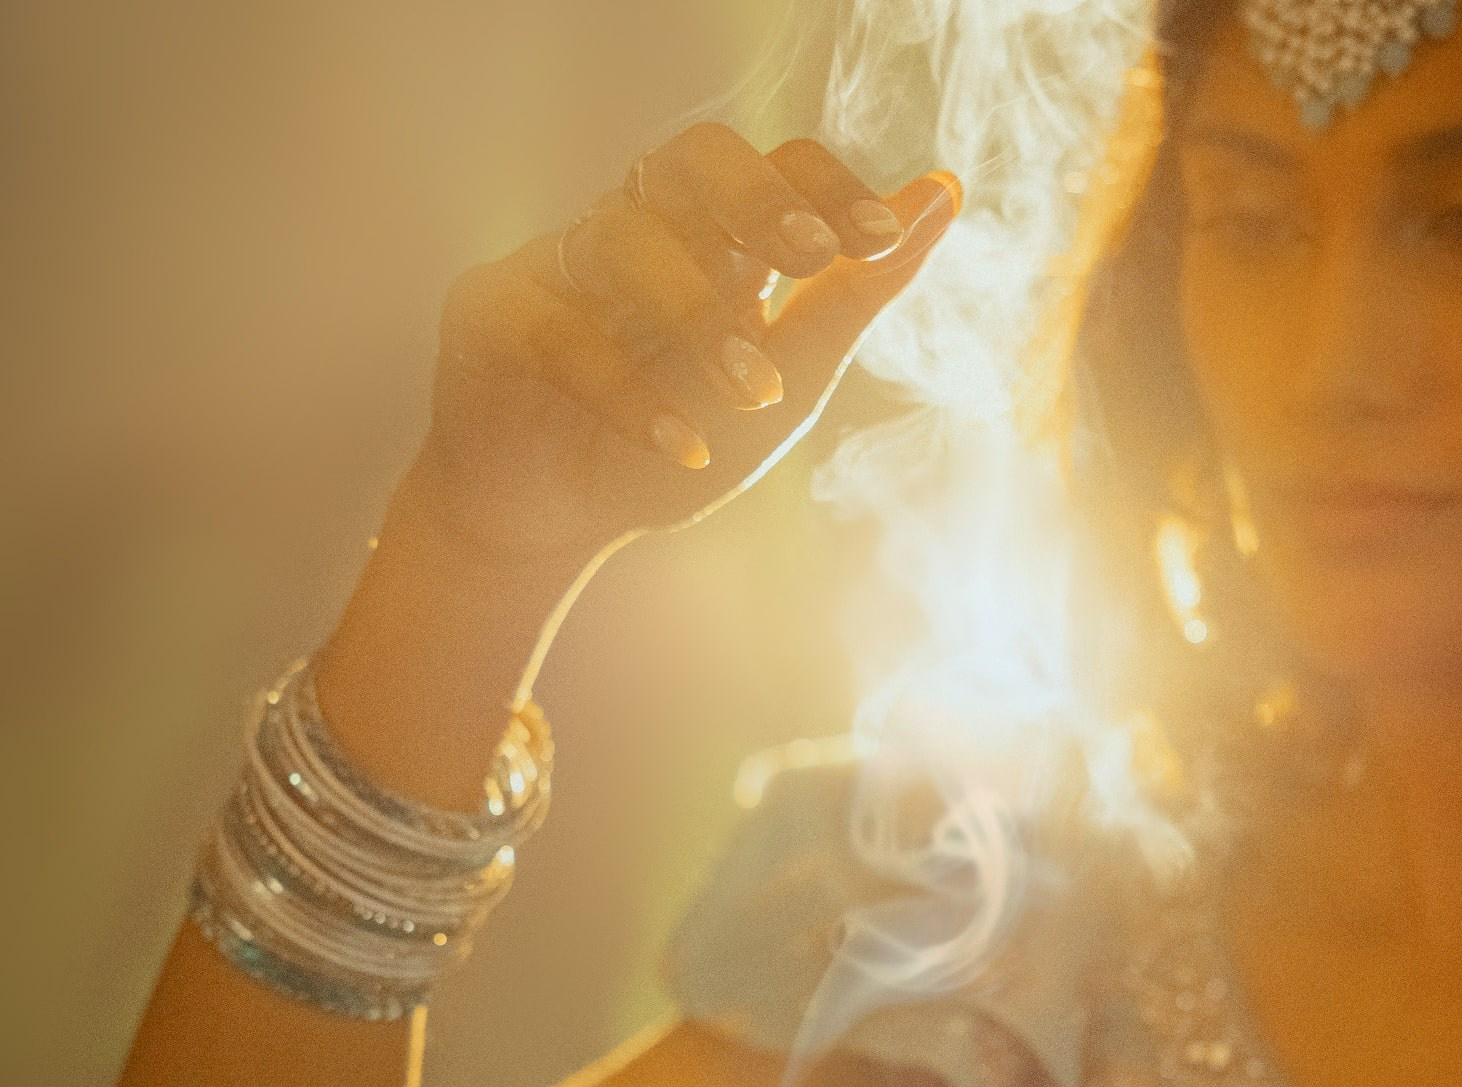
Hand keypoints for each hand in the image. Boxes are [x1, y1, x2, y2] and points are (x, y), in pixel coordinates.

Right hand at [408, 125, 960, 568]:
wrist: (558, 530)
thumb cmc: (674, 452)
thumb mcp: (786, 383)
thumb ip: (856, 296)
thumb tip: (944, 193)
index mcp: (713, 244)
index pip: (776, 167)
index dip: (829, 187)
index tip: (883, 238)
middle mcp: (637, 234)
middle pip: (693, 157)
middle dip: (758, 200)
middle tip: (806, 260)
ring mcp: (560, 264)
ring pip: (627, 239)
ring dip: (700, 318)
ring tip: (748, 394)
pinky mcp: (491, 312)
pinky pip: (563, 330)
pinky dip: (631, 394)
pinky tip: (682, 448)